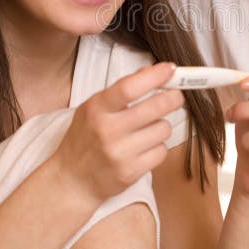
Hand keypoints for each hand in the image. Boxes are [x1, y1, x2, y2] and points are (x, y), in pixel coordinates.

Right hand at [52, 62, 184, 203]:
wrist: (72, 180)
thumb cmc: (85, 139)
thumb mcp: (94, 108)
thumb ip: (121, 89)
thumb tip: (153, 71)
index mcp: (97, 109)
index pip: (129, 87)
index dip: (155, 76)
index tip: (170, 69)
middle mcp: (108, 130)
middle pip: (156, 107)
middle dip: (174, 97)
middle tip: (176, 95)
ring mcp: (120, 153)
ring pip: (164, 129)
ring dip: (162, 125)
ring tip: (148, 128)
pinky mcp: (131, 172)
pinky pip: (162, 151)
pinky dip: (158, 147)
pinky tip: (145, 147)